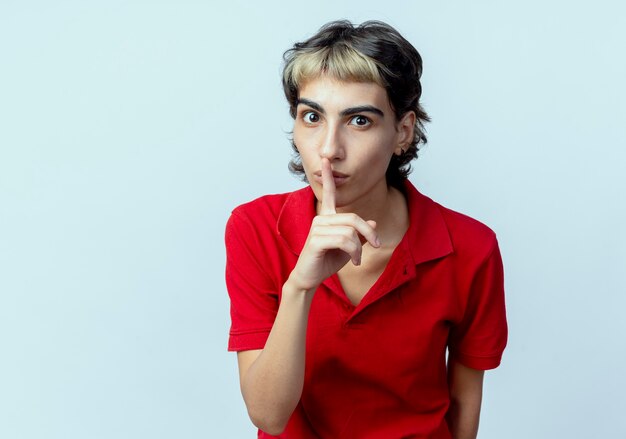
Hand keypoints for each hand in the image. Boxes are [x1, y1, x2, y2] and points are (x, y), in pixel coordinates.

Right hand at [288, 158, 379, 291]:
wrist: (310, 278)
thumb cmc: (327, 261)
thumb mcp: (349, 248)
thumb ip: (360, 235)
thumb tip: (373, 223)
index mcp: (327, 218)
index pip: (329, 194)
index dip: (328, 176)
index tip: (325, 160)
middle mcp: (321, 219)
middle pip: (354, 218)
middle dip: (369, 232)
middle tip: (375, 245)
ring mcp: (317, 229)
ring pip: (350, 231)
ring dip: (360, 248)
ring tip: (357, 259)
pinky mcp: (316, 240)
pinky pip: (344, 240)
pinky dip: (354, 252)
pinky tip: (354, 261)